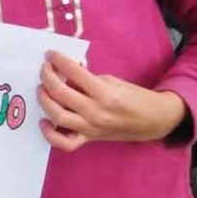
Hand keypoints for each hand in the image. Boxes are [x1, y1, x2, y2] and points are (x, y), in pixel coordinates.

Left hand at [37, 51, 187, 151]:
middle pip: (61, 93)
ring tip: (42, 88)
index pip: (74, 72)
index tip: (50, 54)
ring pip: (58, 116)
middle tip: (44, 69)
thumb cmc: (135, 97)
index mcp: (105, 94)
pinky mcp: (89, 139)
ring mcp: (91, 128)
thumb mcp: (113, 81)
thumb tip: (65, 72)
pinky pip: (65, 143)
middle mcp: (96, 112)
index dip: (58, 60)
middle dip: (47, 77)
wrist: (154, 121)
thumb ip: (88, 78)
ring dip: (44, 99)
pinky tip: (44, 120)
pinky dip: (50, 134)